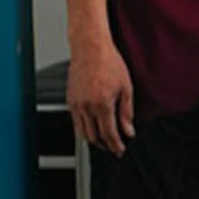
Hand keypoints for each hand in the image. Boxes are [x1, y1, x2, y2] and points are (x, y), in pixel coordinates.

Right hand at [66, 36, 135, 154]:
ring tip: (104, 142)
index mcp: (102, 104)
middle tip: (113, 148)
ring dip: (93, 140)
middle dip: (105, 146)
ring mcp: (76, 104)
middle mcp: (86, 106)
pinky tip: (92, 129)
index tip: (120, 150)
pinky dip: (83, 130)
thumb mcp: (126, 87)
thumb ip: (127, 112)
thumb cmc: (109, 63)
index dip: (115, 145)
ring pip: (82, 133)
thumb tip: (128, 130)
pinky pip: (75, 122)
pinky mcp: (70, 100)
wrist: (90, 48)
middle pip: (94, 137)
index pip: (109, 134)